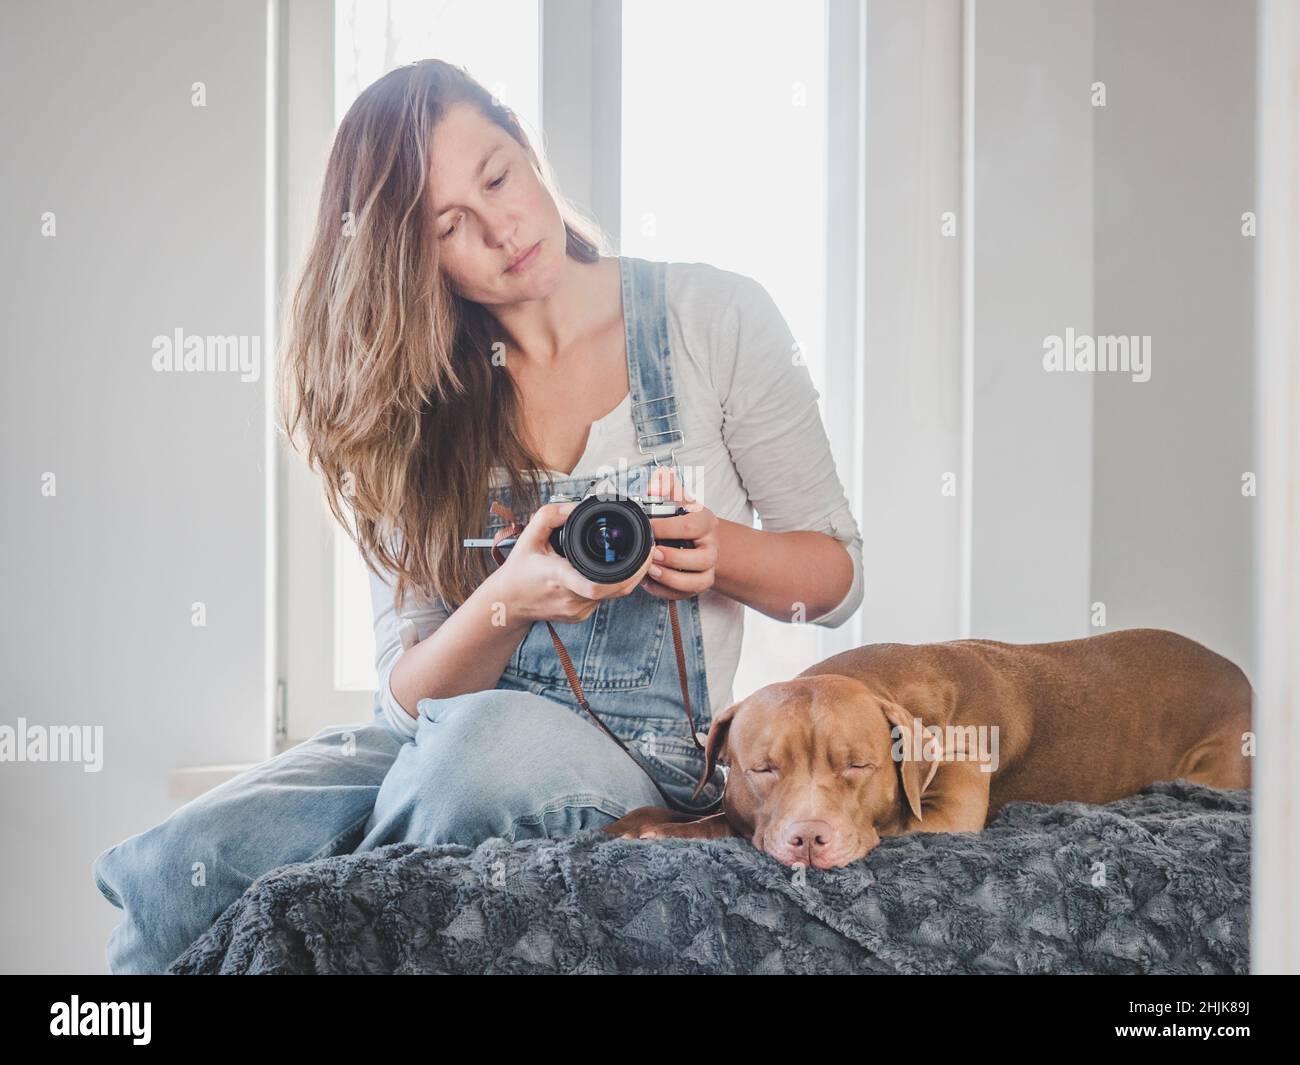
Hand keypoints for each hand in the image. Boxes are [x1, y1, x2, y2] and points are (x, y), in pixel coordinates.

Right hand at [492, 500, 655, 624]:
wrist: (507, 602)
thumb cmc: (518, 570)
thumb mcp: (528, 537)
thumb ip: (549, 516)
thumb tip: (573, 507)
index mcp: (558, 577)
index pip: (595, 585)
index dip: (626, 574)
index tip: (641, 557)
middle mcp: (571, 597)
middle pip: (616, 590)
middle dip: (637, 571)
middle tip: (648, 551)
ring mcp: (577, 610)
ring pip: (613, 595)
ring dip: (626, 577)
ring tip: (633, 557)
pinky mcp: (581, 615)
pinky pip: (605, 600)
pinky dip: (612, 585)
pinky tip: (611, 571)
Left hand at [641, 465, 718, 600]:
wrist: (699, 539)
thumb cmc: (684, 519)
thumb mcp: (678, 500)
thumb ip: (668, 488)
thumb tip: (661, 476)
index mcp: (706, 522)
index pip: (692, 526)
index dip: (667, 528)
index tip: (647, 526)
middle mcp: (712, 548)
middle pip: (701, 559)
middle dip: (673, 558)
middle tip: (652, 553)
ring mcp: (708, 569)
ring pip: (697, 582)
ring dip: (671, 579)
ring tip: (650, 570)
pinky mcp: (699, 585)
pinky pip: (684, 595)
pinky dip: (664, 591)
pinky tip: (648, 581)